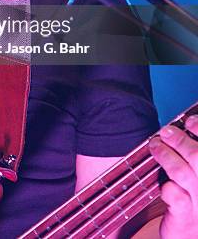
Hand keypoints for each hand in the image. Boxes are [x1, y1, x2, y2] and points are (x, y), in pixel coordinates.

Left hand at [149, 114, 197, 238]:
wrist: (191, 238)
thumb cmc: (196, 200)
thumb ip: (193, 156)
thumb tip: (179, 128)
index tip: (189, 121)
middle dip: (179, 140)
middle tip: (164, 132)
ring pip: (182, 172)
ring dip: (165, 155)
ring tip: (155, 146)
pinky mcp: (185, 217)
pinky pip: (174, 195)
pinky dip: (166, 185)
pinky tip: (162, 183)